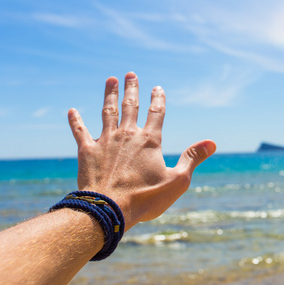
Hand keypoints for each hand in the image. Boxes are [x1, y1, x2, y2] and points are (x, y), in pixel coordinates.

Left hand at [67, 72, 215, 229]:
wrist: (108, 209)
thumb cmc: (145, 198)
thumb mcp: (177, 180)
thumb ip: (192, 158)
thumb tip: (211, 143)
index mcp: (149, 140)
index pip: (156, 113)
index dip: (158, 99)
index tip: (158, 87)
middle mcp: (127, 135)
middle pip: (130, 106)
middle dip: (132, 89)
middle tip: (131, 74)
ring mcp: (105, 141)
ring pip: (108, 111)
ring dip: (109, 95)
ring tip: (110, 80)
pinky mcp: (87, 152)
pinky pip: (80, 131)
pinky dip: (76, 120)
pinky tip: (72, 110)